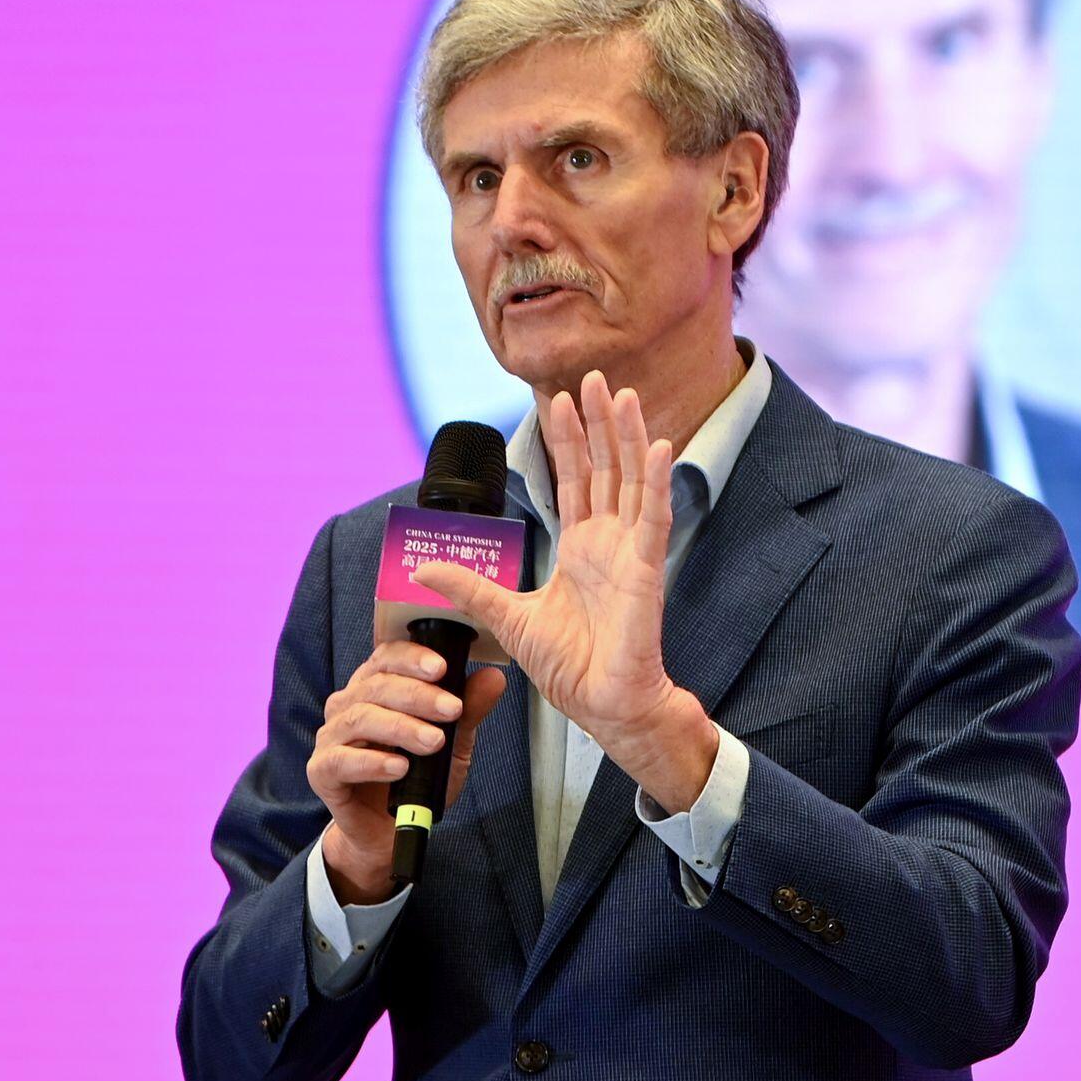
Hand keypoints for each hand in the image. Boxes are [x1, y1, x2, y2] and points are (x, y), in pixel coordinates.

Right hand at [306, 640, 506, 904]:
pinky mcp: (321, 771)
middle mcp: (347, 705)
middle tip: (451, 710)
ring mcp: (331, 737)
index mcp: (374, 687)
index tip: (443, 668)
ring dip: (401, 728)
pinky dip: (372, 762)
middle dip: (418, 696)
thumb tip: (494, 677)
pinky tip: (399, 768)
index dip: (413, 658)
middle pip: (376, 686)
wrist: (388, 831)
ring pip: (360, 719)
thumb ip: (467, 711)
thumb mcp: (452, 745)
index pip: (387, 657)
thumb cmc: (416, 780)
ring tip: (433, 742)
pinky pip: (341, 760)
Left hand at [413, 370, 715, 811]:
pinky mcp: (647, 569)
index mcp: (581, 548)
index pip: (575, 480)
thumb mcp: (505, 617)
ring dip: (628, 436)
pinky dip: (656, 481)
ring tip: (621, 394)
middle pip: (605, 468)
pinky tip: (658, 446)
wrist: (600, 703)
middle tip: (592, 377)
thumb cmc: (568, 666)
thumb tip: (422, 569)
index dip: (569, 440)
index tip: (558, 400)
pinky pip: (654, 517)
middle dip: (598, 423)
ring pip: (632, 480)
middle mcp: (608, 542)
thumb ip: (469, 588)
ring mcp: (630, 552)